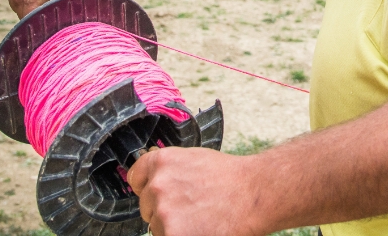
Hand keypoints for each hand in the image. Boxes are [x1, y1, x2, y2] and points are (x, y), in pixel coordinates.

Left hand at [127, 147, 262, 235]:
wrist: (251, 195)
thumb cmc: (228, 177)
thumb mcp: (194, 158)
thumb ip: (169, 168)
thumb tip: (150, 179)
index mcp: (162, 161)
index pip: (136, 176)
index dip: (146, 185)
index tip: (155, 192)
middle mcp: (158, 185)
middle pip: (146, 204)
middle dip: (163, 208)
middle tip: (190, 205)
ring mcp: (164, 212)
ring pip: (156, 225)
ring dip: (172, 226)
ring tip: (198, 217)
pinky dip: (180, 235)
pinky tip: (199, 228)